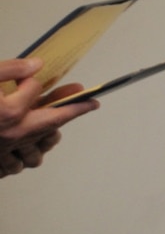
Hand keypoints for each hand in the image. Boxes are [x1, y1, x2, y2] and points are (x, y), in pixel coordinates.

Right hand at [0, 59, 98, 175]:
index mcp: (10, 112)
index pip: (36, 91)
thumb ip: (9, 70)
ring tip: (52, 132)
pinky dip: (20, 161)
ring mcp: (1, 152)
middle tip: (87, 103)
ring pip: (35, 156)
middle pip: (51, 127)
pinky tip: (22, 153)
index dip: (36, 82)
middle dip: (70, 113)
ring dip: (44, 144)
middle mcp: (11, 135)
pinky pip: (14, 168)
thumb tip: (36, 65)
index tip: (55, 77)